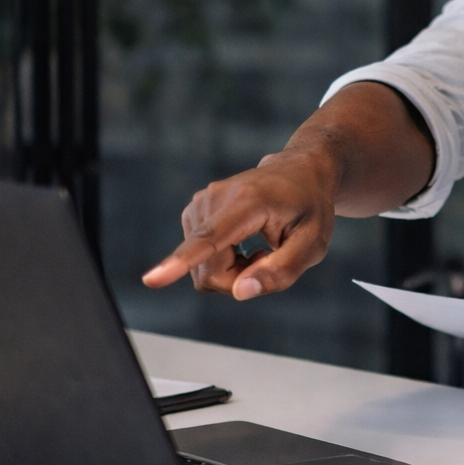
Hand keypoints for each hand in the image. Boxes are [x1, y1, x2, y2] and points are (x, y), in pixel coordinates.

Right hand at [140, 148, 338, 299]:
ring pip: (201, 269)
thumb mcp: (312, 244)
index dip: (181, 263)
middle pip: (208, 271)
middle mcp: (215, 197)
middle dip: (238, 280)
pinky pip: (198, 260)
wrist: (299, 172)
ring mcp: (200, 203)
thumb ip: (281, 271)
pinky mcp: (193, 212)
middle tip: (269, 259)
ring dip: (233, 271)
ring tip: (260, 248)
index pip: (210, 239)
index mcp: (249, 202)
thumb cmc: (310, 209)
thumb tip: (240, 292)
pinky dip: (223, 262)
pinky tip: (244, 243)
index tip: (151, 280)